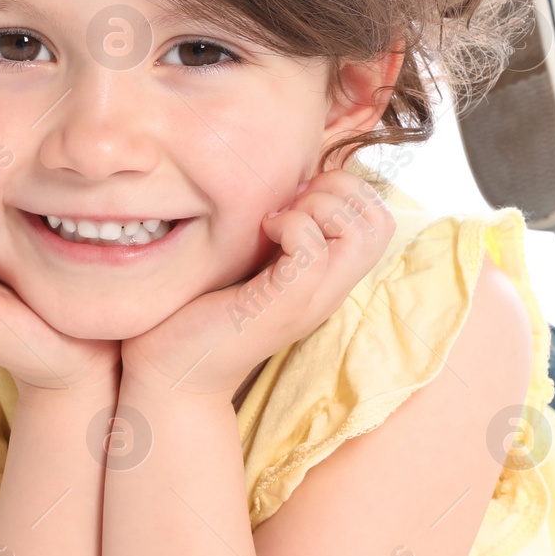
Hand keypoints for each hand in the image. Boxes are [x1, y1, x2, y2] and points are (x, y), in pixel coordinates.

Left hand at [119, 167, 395, 399]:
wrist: (174, 372)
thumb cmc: (202, 313)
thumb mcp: (252, 262)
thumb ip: (277, 232)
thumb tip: (284, 182)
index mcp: (328, 277)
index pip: (379, 219)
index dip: (345, 190)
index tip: (296, 196)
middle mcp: (330, 289)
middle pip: (380, 222)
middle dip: (339, 191)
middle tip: (291, 203)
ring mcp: (311, 300)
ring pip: (360, 233)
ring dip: (319, 206)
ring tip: (278, 218)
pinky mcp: (283, 306)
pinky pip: (312, 249)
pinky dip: (290, 224)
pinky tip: (262, 231)